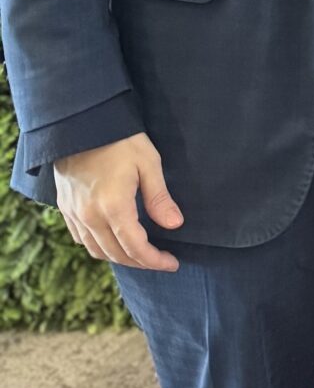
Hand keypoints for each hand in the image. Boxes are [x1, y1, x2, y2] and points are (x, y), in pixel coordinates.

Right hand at [53, 133, 183, 272]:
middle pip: (116, 254)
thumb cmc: (119, 139)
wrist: (80, 123)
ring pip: (96, 250)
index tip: (172, 263)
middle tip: (161, 260)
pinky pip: (81, 238)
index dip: (155, 260)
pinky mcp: (65, 207)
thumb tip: (174, 224)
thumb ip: (159, 197)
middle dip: (141, 262)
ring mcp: (74, 214)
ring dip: (119, 257)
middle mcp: (90, 216)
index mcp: (113, 207)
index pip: (136, 247)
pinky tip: (113, 241)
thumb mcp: (148, 163)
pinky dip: (99, 247)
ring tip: (140, 254)